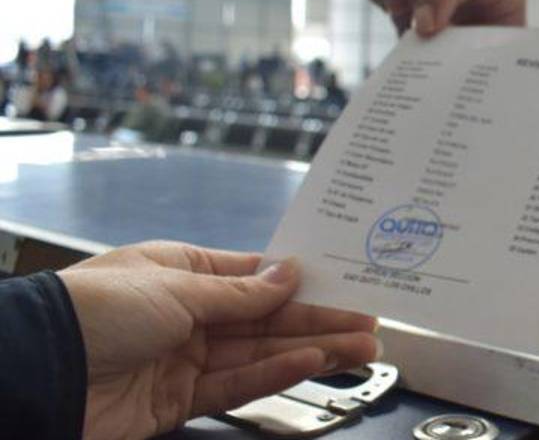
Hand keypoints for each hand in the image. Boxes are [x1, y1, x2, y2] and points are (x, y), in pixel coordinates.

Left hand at [58, 241, 378, 439]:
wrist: (37, 374)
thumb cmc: (91, 311)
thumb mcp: (175, 287)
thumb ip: (240, 292)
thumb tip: (289, 274)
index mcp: (178, 271)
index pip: (254, 277)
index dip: (301, 284)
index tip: (345, 286)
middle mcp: (183, 313)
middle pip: (265, 318)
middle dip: (319, 321)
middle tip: (368, 326)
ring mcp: (182, 358)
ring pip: (259, 353)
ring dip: (311, 350)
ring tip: (359, 350)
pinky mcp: (177, 400)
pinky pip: (237, 384)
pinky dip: (275, 375)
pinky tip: (310, 365)